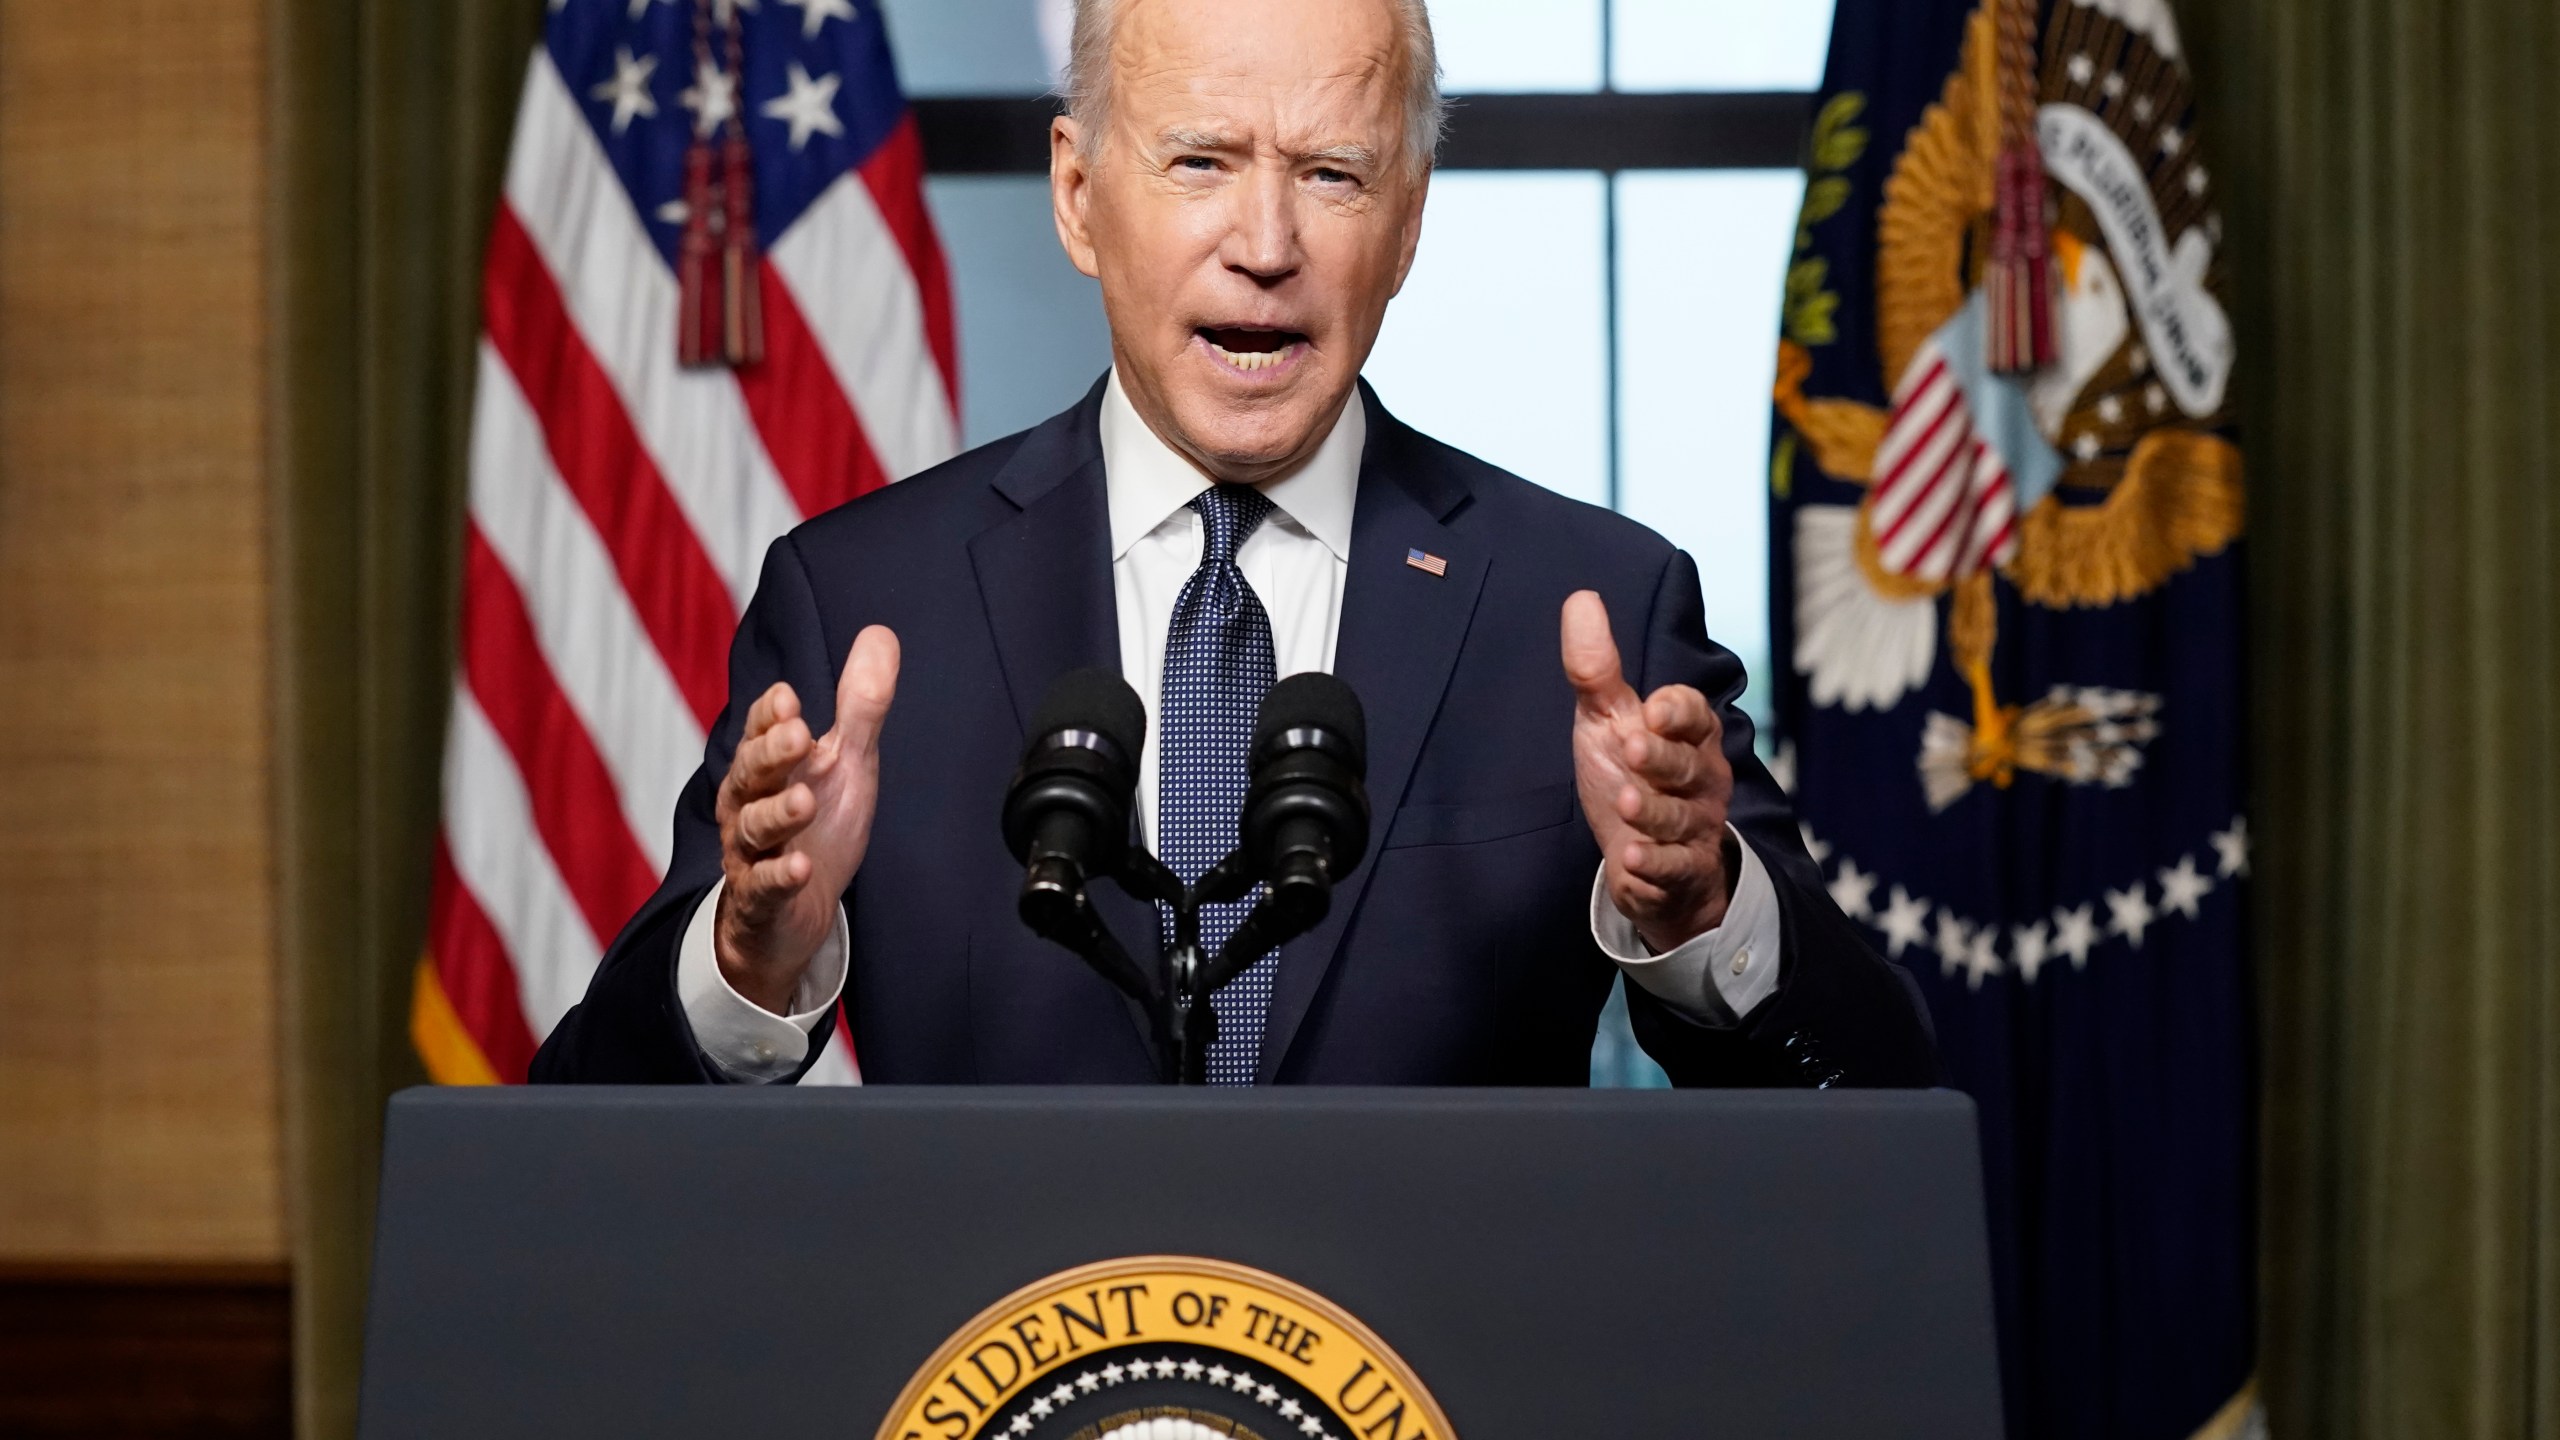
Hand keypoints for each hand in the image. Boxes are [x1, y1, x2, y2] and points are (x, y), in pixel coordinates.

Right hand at [712, 626, 900, 1013]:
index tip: (789, 698)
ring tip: (804, 801)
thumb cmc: (816, 826)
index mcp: (767, 766)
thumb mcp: (844, 762)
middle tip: (799, 734)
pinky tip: (799, 867)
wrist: (794, 912)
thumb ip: (860, 705)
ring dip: (777, 813)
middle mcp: (749, 803)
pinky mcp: (761, 899)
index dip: (771, 716)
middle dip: (772, 753)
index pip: (760, 732)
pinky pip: (764, 887)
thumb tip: (881, 634)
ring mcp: (751, 853)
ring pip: (753, 829)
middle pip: (751, 773)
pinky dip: (779, 877)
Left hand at [1561, 591, 1737, 952]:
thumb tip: (1580, 597)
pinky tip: (1632, 862)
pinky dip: (1655, 867)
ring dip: (1655, 812)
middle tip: (1633, 748)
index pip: (1694, 715)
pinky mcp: (1682, 872)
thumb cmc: (1628, 774)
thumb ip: (1596, 668)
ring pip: (1681, 819)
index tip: (1652, 709)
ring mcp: (1696, 828)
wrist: (1643, 857)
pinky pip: (1676, 869)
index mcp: (1688, 736)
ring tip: (1626, 804)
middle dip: (1663, 758)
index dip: (1677, 711)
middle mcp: (1701, 779)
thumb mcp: (1607, 721)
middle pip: (1689, 766)